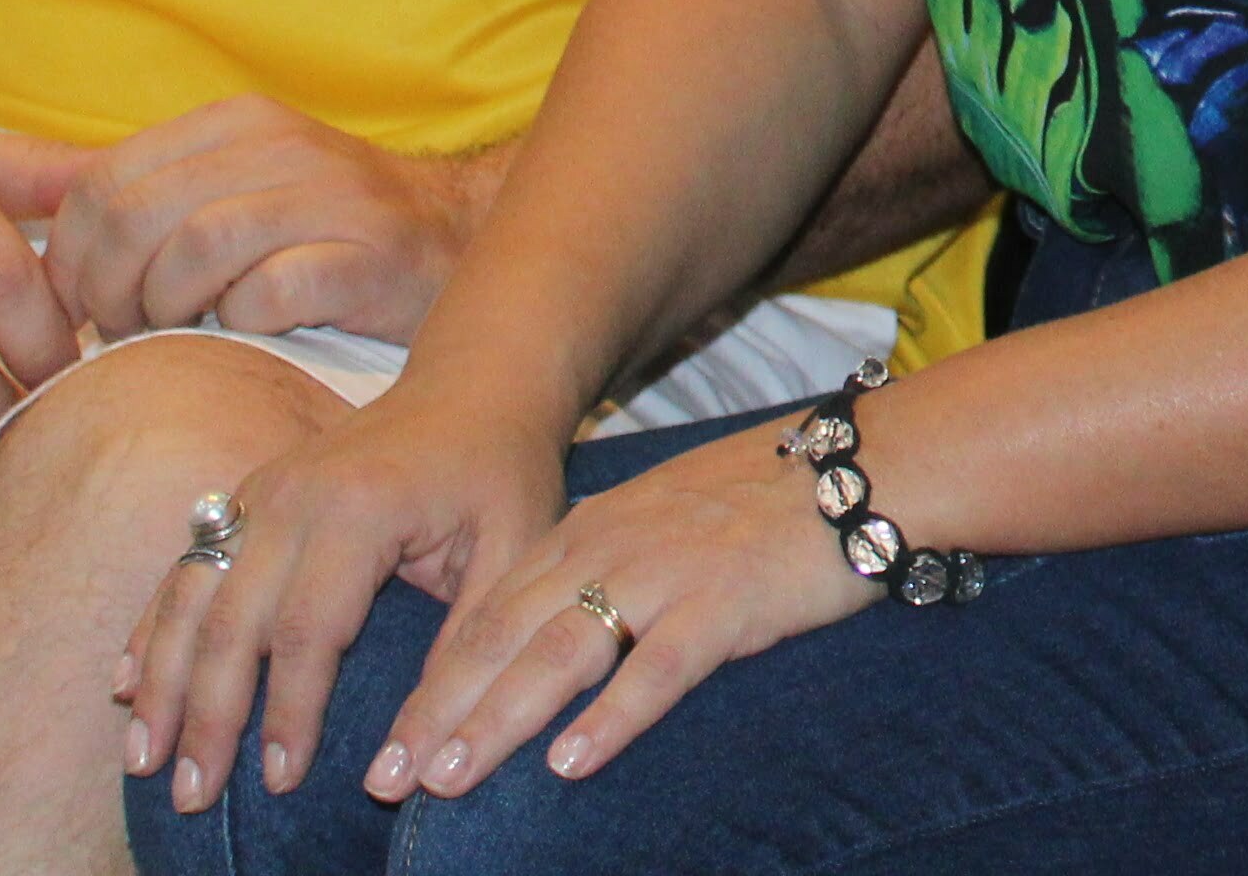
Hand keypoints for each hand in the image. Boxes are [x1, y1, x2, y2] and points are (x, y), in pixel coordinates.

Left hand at [0, 96, 505, 346]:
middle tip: (123, 331)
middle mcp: (283, 146)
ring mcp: (331, 199)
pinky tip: (250, 331)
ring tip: (179, 332)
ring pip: (194, 252)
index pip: (101, 181)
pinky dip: (240, 325)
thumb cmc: (323, 227)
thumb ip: (146, 192)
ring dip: (165, 312)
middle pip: (136, 218)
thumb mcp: (235, 183)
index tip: (81, 307)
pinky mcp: (369, 258)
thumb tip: (30, 222)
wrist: (458, 239)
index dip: (68, 259)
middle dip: (107, 293)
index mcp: (237, 122)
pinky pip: (267, 296)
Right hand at [119, 376, 569, 813]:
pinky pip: (187, 563)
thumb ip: (466, 647)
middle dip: (209, 717)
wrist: (476, 383)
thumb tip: (417, 756)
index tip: (280, 783)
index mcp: (362, 509)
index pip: (310, 631)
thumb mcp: (513, 552)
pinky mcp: (249, 492)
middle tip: (194, 795)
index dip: (290, 713)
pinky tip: (129, 682)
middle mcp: (296, 495)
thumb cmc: (501, 471)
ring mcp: (263, 489)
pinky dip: (154, 626)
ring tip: (146, 758)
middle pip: (233, 622)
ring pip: (192, 595)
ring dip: (164, 681)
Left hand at [372, 411, 878, 801]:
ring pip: (561, 653)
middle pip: (504, 637)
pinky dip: (611, 716)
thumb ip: (596, 569)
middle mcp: (612, 549)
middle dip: (438, 712)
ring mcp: (667, 574)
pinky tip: (572, 761)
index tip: (387, 742)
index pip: (487, 614)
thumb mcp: (657, 521)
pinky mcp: (726, 603)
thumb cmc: (761, 504)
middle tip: (387, 778)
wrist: (860, 468)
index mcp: (590, 531)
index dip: (432, 681)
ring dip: (497, 719)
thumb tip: (537, 638)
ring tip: (448, 775)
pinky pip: (658, 668)